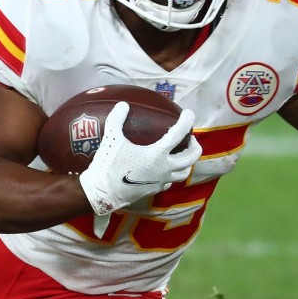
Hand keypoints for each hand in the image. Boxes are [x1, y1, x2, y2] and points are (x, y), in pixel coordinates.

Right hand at [78, 102, 200, 236]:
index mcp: (157, 154)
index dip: (186, 121)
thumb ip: (117, 119)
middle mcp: (164, 169)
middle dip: (195, 146)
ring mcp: (161, 181)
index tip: (189, 113)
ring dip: (187, 162)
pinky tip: (166, 169)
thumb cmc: (108, 165)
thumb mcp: (111, 139)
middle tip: (191, 138)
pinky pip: (171, 182)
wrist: (102, 193)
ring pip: (184, 173)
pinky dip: (173, 174)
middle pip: (190, 158)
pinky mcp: (155, 190)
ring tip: (182, 154)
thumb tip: (123, 105)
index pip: (178, 134)